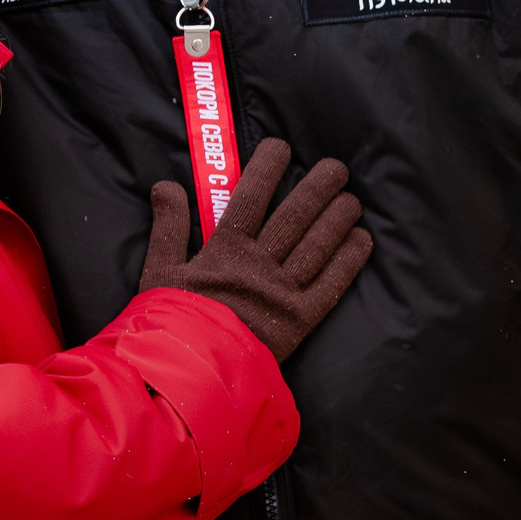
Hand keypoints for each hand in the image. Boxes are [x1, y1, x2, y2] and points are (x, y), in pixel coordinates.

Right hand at [137, 138, 371, 360]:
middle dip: (317, 188)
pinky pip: (331, 285)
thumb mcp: (158, 270)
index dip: (267, 169)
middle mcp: (259, 266)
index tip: (282, 146)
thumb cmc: (172, 321)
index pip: (250, 198)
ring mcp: (283, 293)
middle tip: (336, 167)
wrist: (189, 373)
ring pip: (317, 246)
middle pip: (294, 217)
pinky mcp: (301, 320)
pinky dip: (349, 261)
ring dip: (337, 218)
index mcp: (225, 251)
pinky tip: (362, 240)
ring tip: (352, 198)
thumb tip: (166, 184)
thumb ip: (167, 225)